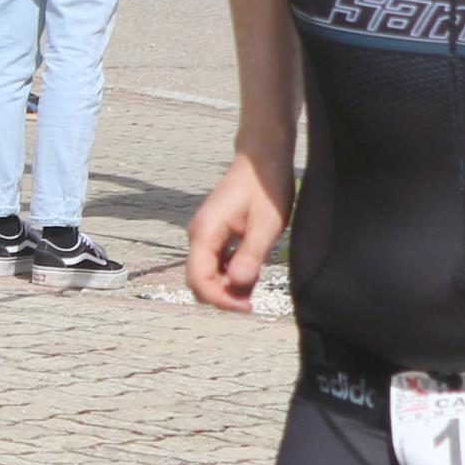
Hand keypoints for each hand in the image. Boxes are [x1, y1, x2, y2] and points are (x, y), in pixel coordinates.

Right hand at [185, 144, 290, 313]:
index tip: (248, 306)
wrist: (263, 158)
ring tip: (256, 280)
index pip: (199, 280)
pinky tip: (251, 269)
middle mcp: (199, 235)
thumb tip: (238, 283)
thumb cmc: (266, 186)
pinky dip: (230, 274)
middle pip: (198, 281)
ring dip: (228, 286)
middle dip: (223, 296)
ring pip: (207, 274)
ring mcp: (205, 235)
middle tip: (253, 299)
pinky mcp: (215, 235)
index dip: (221, 299)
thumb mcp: (266, 223)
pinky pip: (216, 264)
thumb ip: (250, 254)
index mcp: (205, 232)